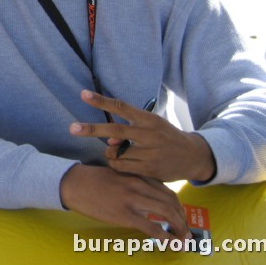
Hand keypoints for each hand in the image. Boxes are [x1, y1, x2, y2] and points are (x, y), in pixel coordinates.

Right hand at [60, 164, 190, 239]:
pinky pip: (151, 227)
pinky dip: (165, 237)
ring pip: (166, 213)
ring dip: (179, 228)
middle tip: (185, 230)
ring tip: (182, 239)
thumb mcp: (116, 173)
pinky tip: (170, 243)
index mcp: (137, 175)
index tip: (180, 216)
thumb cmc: (91, 178)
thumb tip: (146, 195)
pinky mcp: (124, 214)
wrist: (73, 182)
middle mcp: (139, 185)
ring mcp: (132, 200)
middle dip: (182, 218)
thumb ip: (133, 181)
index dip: (177, 205)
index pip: (167, 190)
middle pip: (171, 201)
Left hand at [69, 90, 214, 181]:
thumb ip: (129, 130)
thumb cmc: (165, 137)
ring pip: (116, 152)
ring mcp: (150, 153)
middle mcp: (149, 134)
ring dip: (109, 152)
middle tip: (72, 128)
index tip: (83, 94)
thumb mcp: (151, 127)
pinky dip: (116, 164)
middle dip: (92, 129)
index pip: (121, 106)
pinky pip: (122, 167)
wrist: (193, 157)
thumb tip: (109, 140)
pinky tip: (122, 163)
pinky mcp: (150, 170)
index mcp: (148, 119)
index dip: (101, 101)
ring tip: (116, 152)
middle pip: (115, 129)